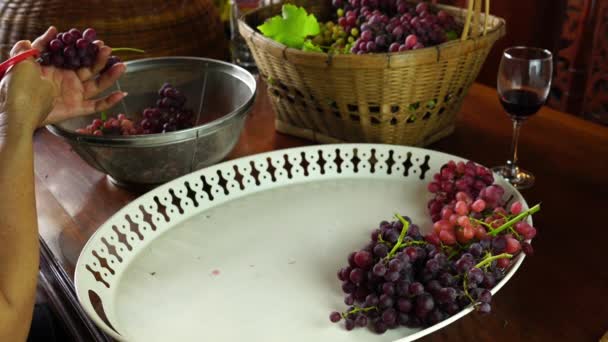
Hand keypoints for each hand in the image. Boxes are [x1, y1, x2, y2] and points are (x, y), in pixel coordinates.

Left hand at [0, 26, 126, 135]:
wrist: (18, 109)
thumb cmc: (18, 85)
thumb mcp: (25, 59)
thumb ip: (38, 44)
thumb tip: (53, 30)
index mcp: (58, 68)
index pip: (77, 56)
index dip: (87, 49)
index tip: (95, 41)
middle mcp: (69, 80)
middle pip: (90, 69)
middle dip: (100, 59)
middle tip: (108, 49)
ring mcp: (75, 95)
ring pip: (97, 84)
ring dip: (110, 76)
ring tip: (121, 66)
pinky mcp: (78, 108)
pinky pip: (97, 105)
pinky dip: (109, 101)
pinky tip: (121, 94)